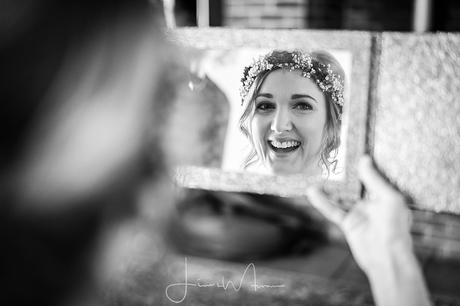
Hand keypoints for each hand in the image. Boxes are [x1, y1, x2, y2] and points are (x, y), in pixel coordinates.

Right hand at [307, 155, 412, 273]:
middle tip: (330, 158)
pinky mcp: (348, 222)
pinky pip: (333, 209)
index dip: (363, 164)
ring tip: (316, 173)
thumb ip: (373, 180)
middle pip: (354, 184)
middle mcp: (372, 202)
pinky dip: (322, 201)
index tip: (351, 150)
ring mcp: (359, 212)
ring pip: (341, 195)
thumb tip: (364, 160)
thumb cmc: (395, 228)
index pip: (373, 175)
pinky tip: (312, 191)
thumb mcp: (388, 198)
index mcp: (386, 195)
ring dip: (329, 186)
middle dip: (343, 173)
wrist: (387, 258)